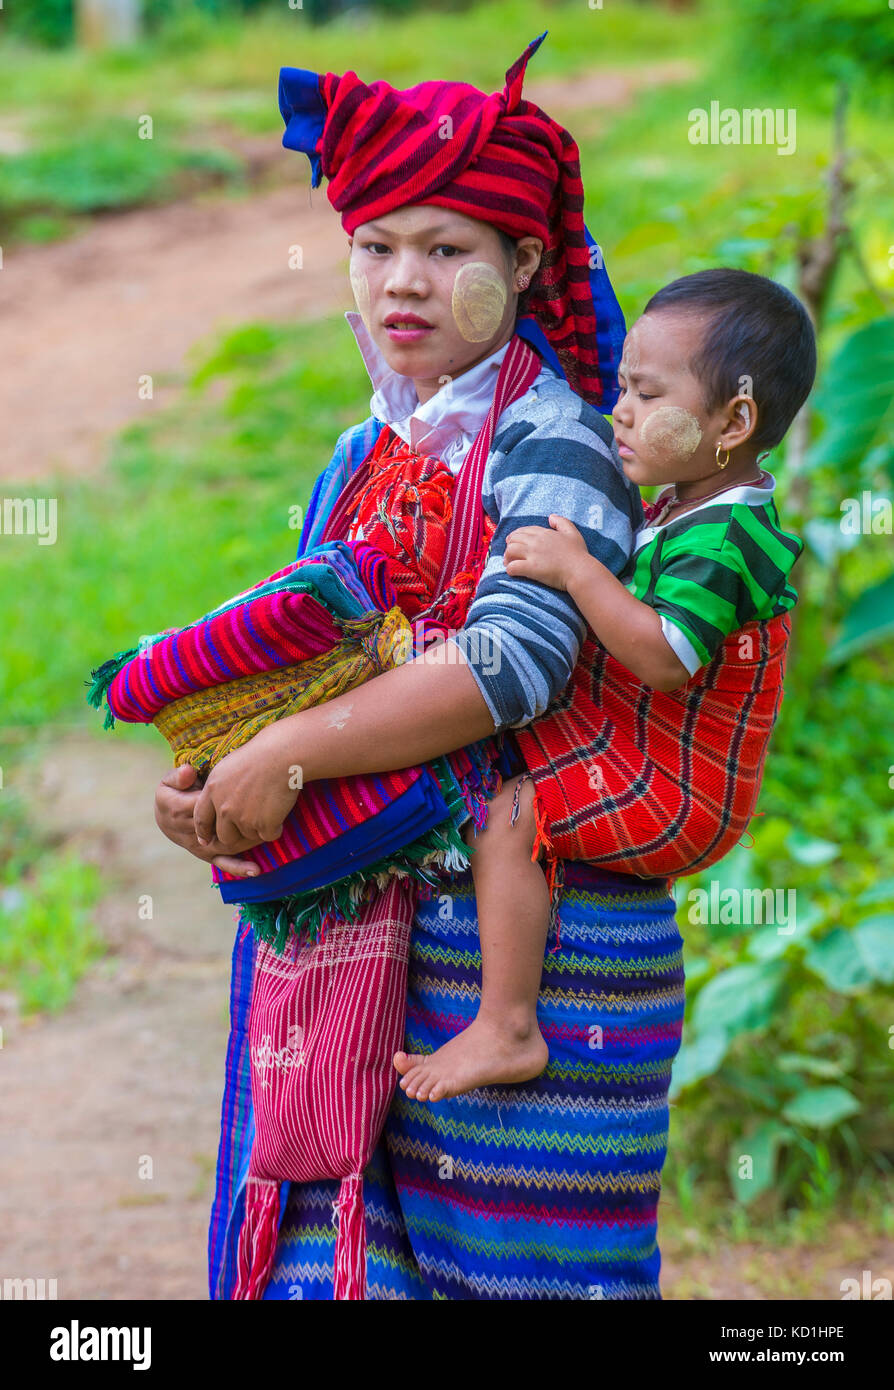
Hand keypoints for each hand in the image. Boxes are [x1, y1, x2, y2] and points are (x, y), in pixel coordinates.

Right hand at [154, 764, 260, 874]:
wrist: (165, 815)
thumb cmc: (174, 792)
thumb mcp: (170, 780)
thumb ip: (180, 776)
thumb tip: (189, 772)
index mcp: (180, 810)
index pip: (207, 807)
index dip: (228, 801)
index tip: (251, 791)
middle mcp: (191, 832)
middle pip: (221, 829)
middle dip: (244, 823)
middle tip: (268, 812)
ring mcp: (200, 847)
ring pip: (225, 847)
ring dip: (247, 843)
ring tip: (268, 833)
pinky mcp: (207, 855)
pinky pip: (223, 863)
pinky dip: (239, 868)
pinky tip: (256, 869)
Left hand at [193, 722, 299, 852]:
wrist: (282, 755)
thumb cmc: (259, 754)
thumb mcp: (228, 766)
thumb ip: (218, 788)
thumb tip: (215, 805)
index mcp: (213, 790)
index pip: (201, 819)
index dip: (204, 833)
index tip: (206, 841)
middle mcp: (224, 807)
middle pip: (224, 836)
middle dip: (236, 835)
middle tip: (250, 825)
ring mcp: (243, 818)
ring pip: (248, 836)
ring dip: (259, 828)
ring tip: (270, 806)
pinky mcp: (263, 824)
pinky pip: (268, 835)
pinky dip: (276, 827)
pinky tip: (280, 809)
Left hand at [503, 514, 591, 590]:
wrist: (581, 571)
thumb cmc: (579, 554)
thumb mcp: (573, 533)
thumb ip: (562, 522)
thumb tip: (550, 516)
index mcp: (545, 533)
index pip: (524, 530)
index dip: (516, 535)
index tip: (513, 542)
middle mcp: (536, 541)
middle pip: (514, 539)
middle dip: (509, 546)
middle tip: (510, 555)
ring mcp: (533, 554)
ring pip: (510, 550)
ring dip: (507, 557)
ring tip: (509, 563)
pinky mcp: (531, 568)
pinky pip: (513, 567)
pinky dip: (510, 569)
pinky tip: (512, 572)